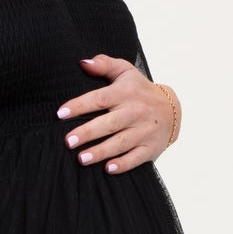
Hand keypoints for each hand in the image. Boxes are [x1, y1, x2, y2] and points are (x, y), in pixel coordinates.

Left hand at [57, 54, 178, 173]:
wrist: (172, 110)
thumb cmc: (139, 90)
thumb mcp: (125, 72)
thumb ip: (104, 64)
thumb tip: (83, 63)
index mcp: (125, 93)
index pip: (99, 98)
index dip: (80, 105)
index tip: (61, 113)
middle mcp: (135, 112)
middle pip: (109, 123)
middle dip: (88, 133)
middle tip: (68, 142)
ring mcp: (144, 131)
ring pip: (120, 143)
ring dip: (101, 152)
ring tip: (81, 159)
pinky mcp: (150, 148)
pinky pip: (136, 158)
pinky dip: (123, 164)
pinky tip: (108, 169)